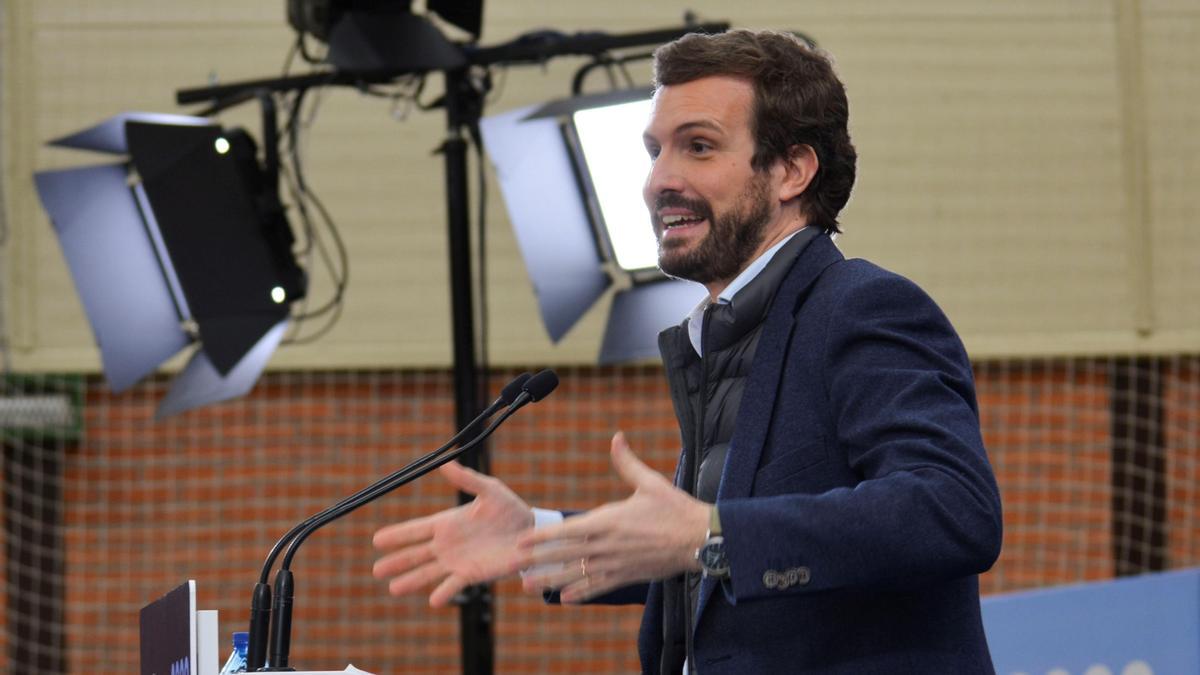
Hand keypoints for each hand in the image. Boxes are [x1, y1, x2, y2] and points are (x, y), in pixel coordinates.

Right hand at [372, 461, 532, 606]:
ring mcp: (458, 561)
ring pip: (429, 572)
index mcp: (447, 523)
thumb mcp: (490, 490)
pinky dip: (444, 592)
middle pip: (416, 554)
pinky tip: (433, 600)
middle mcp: (448, 544)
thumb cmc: (509, 509)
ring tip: (393, 589)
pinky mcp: (473, 574)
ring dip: (411, 581)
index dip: (397, 535)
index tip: (376, 539)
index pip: (416, 529)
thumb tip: (445, 464)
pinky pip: (454, 584)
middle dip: (396, 562)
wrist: (530, 532)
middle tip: (376, 570)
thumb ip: (468, 480)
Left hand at [518, 432, 709, 602]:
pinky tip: (565, 599)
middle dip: (538, 560)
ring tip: (530, 585)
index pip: (568, 530)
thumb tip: (617, 437)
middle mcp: (608, 545)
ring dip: (552, 580)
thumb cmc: (676, 509)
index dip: (542, 537)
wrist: (700, 539)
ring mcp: (617, 564)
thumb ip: (627, 462)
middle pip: (566, 554)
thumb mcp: (650, 482)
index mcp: (609, 521)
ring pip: (578, 574)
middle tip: (513, 566)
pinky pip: (599, 587)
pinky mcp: (628, 576)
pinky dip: (582, 593)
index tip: (521, 541)